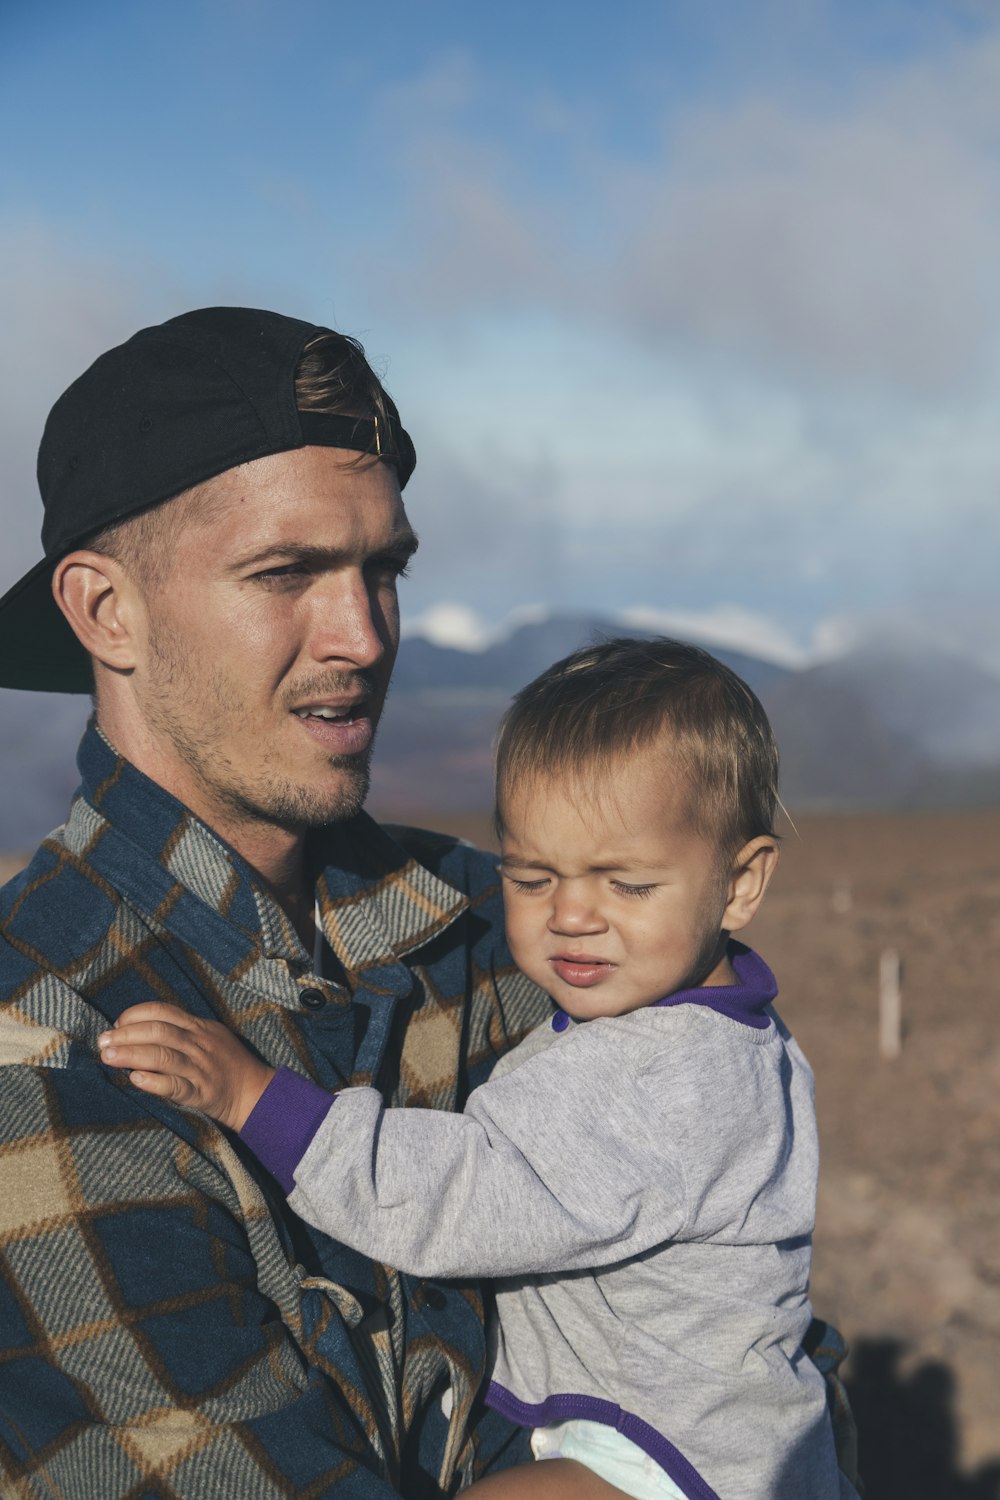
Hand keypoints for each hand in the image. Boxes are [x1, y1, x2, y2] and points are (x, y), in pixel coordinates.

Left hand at [98, 1002, 275, 1130]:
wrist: (254, 1091)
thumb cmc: (226, 1062)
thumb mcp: (208, 1035)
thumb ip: (180, 1030)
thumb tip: (138, 1029)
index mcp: (198, 1027)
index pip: (163, 1012)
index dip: (135, 1015)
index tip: (116, 1024)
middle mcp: (198, 1044)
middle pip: (159, 1032)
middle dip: (126, 1034)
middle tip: (103, 1042)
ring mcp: (200, 1068)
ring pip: (164, 1056)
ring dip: (132, 1055)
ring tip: (108, 1057)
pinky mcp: (200, 1093)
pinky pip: (175, 1086)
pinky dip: (154, 1082)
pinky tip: (135, 1079)